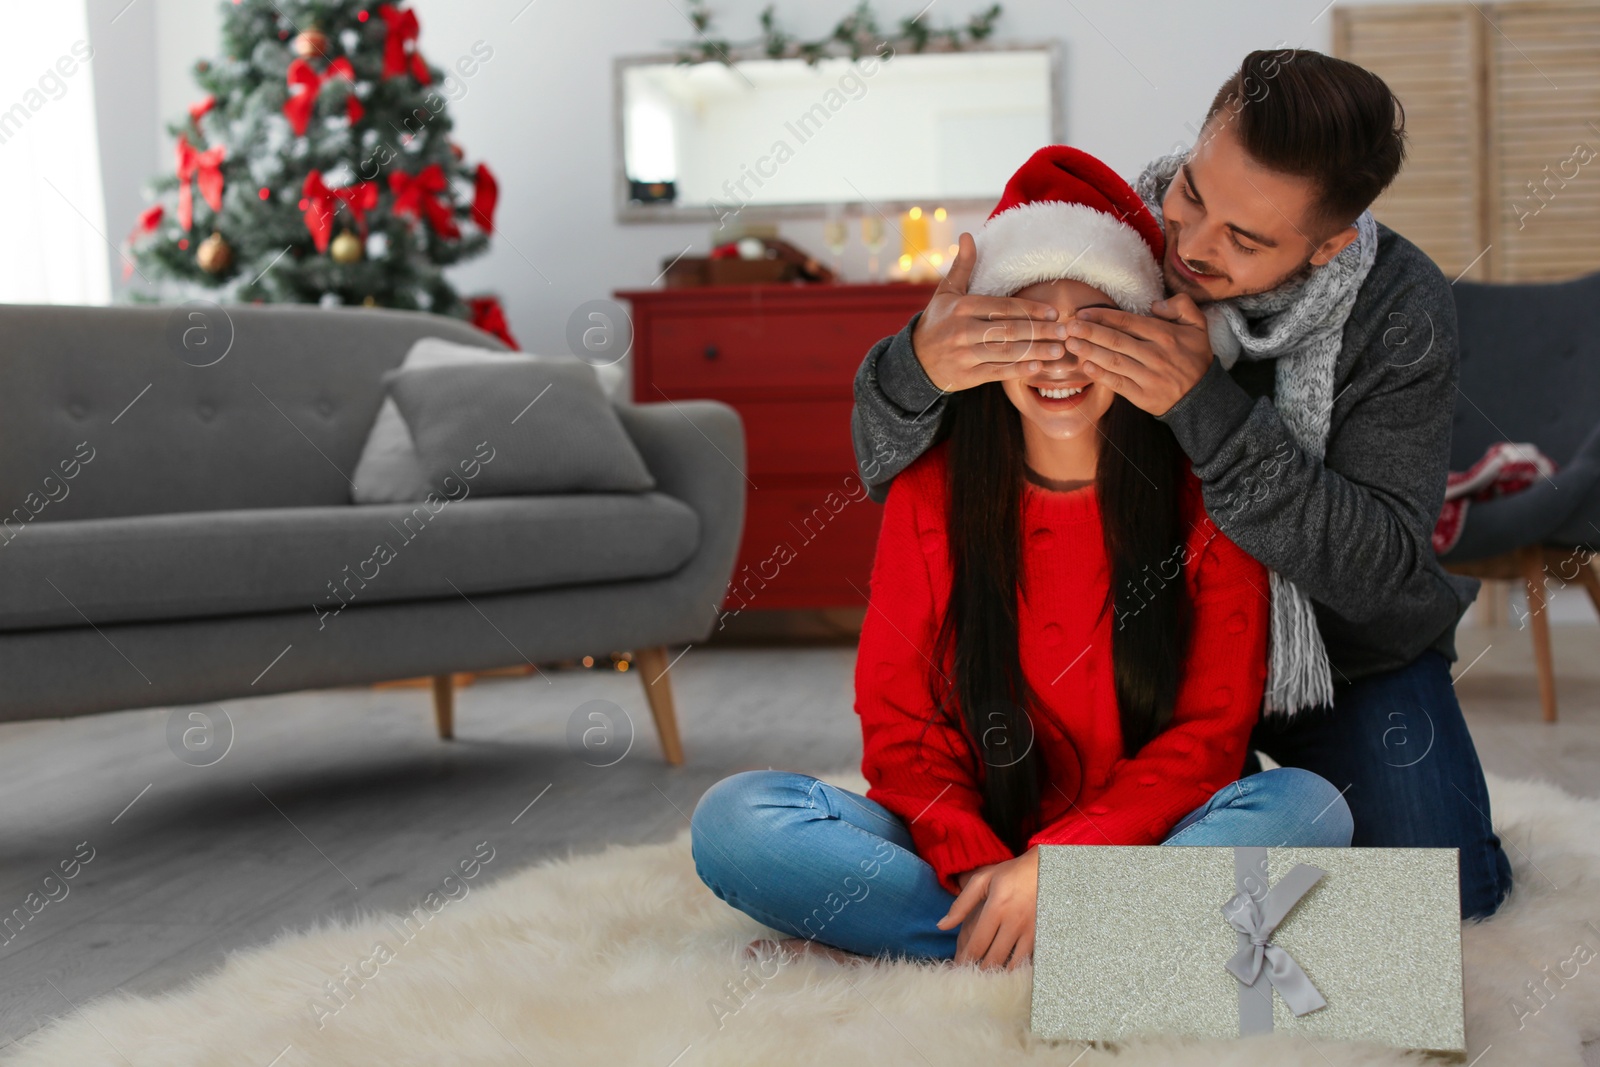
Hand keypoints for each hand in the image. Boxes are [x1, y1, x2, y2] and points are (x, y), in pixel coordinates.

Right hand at [909, 232, 1069, 393]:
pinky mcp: (966, 376)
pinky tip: (1036, 366)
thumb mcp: (947, 292)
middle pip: (1009, 330)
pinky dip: (1017, 369)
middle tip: (1064, 332)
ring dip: (1035, 351)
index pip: (1003, 307)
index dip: (1031, 310)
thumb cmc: (937, 321)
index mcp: (961, 307)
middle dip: (1040, 331)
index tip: (1054, 313)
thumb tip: (968, 235)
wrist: (915, 360)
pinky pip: (996, 372)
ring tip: (1058, 351)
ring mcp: (964, 355)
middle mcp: (962, 331)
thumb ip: (963, 266)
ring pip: (1006, 352)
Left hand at [938, 847, 1038, 970]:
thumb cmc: (1010, 874)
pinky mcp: (1042, 936)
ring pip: (1012, 964)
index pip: (978, 943)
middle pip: (994, 958)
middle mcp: (1014, 922)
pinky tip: (1006, 975)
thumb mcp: (982, 880)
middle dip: (979, 972)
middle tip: (968, 981)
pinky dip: (1015, 970)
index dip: (966, 960)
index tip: (957, 971)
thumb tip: (942, 925)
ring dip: (997, 975)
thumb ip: (961, 904)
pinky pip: (1028, 961)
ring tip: (985, 982)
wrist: (1046, 869)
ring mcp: (1031, 931)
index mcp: (997, 908)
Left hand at [1067, 294, 1213, 415]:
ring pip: (1114, 361)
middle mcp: (1155, 355)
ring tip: (1071, 343)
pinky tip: (1085, 366)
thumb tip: (1154, 304)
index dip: (1103, 316)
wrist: (1202, 397)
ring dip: (1090, 351)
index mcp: (1165, 335)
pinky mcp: (1142, 395)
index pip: (1128, 322)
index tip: (1083, 313)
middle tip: (1068, 326)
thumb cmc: (1195, 358)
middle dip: (1090, 332)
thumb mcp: (1199, 326)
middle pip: (1116, 340)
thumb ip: (1182, 306)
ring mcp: (1148, 376)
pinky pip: (1117, 383)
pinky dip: (1100, 375)